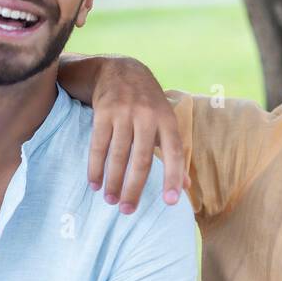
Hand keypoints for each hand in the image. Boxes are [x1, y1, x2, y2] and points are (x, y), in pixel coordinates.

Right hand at [88, 56, 185, 213]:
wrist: (122, 69)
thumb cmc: (149, 104)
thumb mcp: (166, 122)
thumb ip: (175, 154)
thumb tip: (186, 187)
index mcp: (167, 120)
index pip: (174, 152)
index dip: (173, 177)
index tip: (171, 202)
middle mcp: (147, 116)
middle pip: (142, 159)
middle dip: (134, 188)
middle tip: (128, 210)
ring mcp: (124, 113)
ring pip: (119, 155)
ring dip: (113, 181)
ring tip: (111, 201)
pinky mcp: (103, 112)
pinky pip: (98, 145)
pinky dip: (95, 167)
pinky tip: (94, 184)